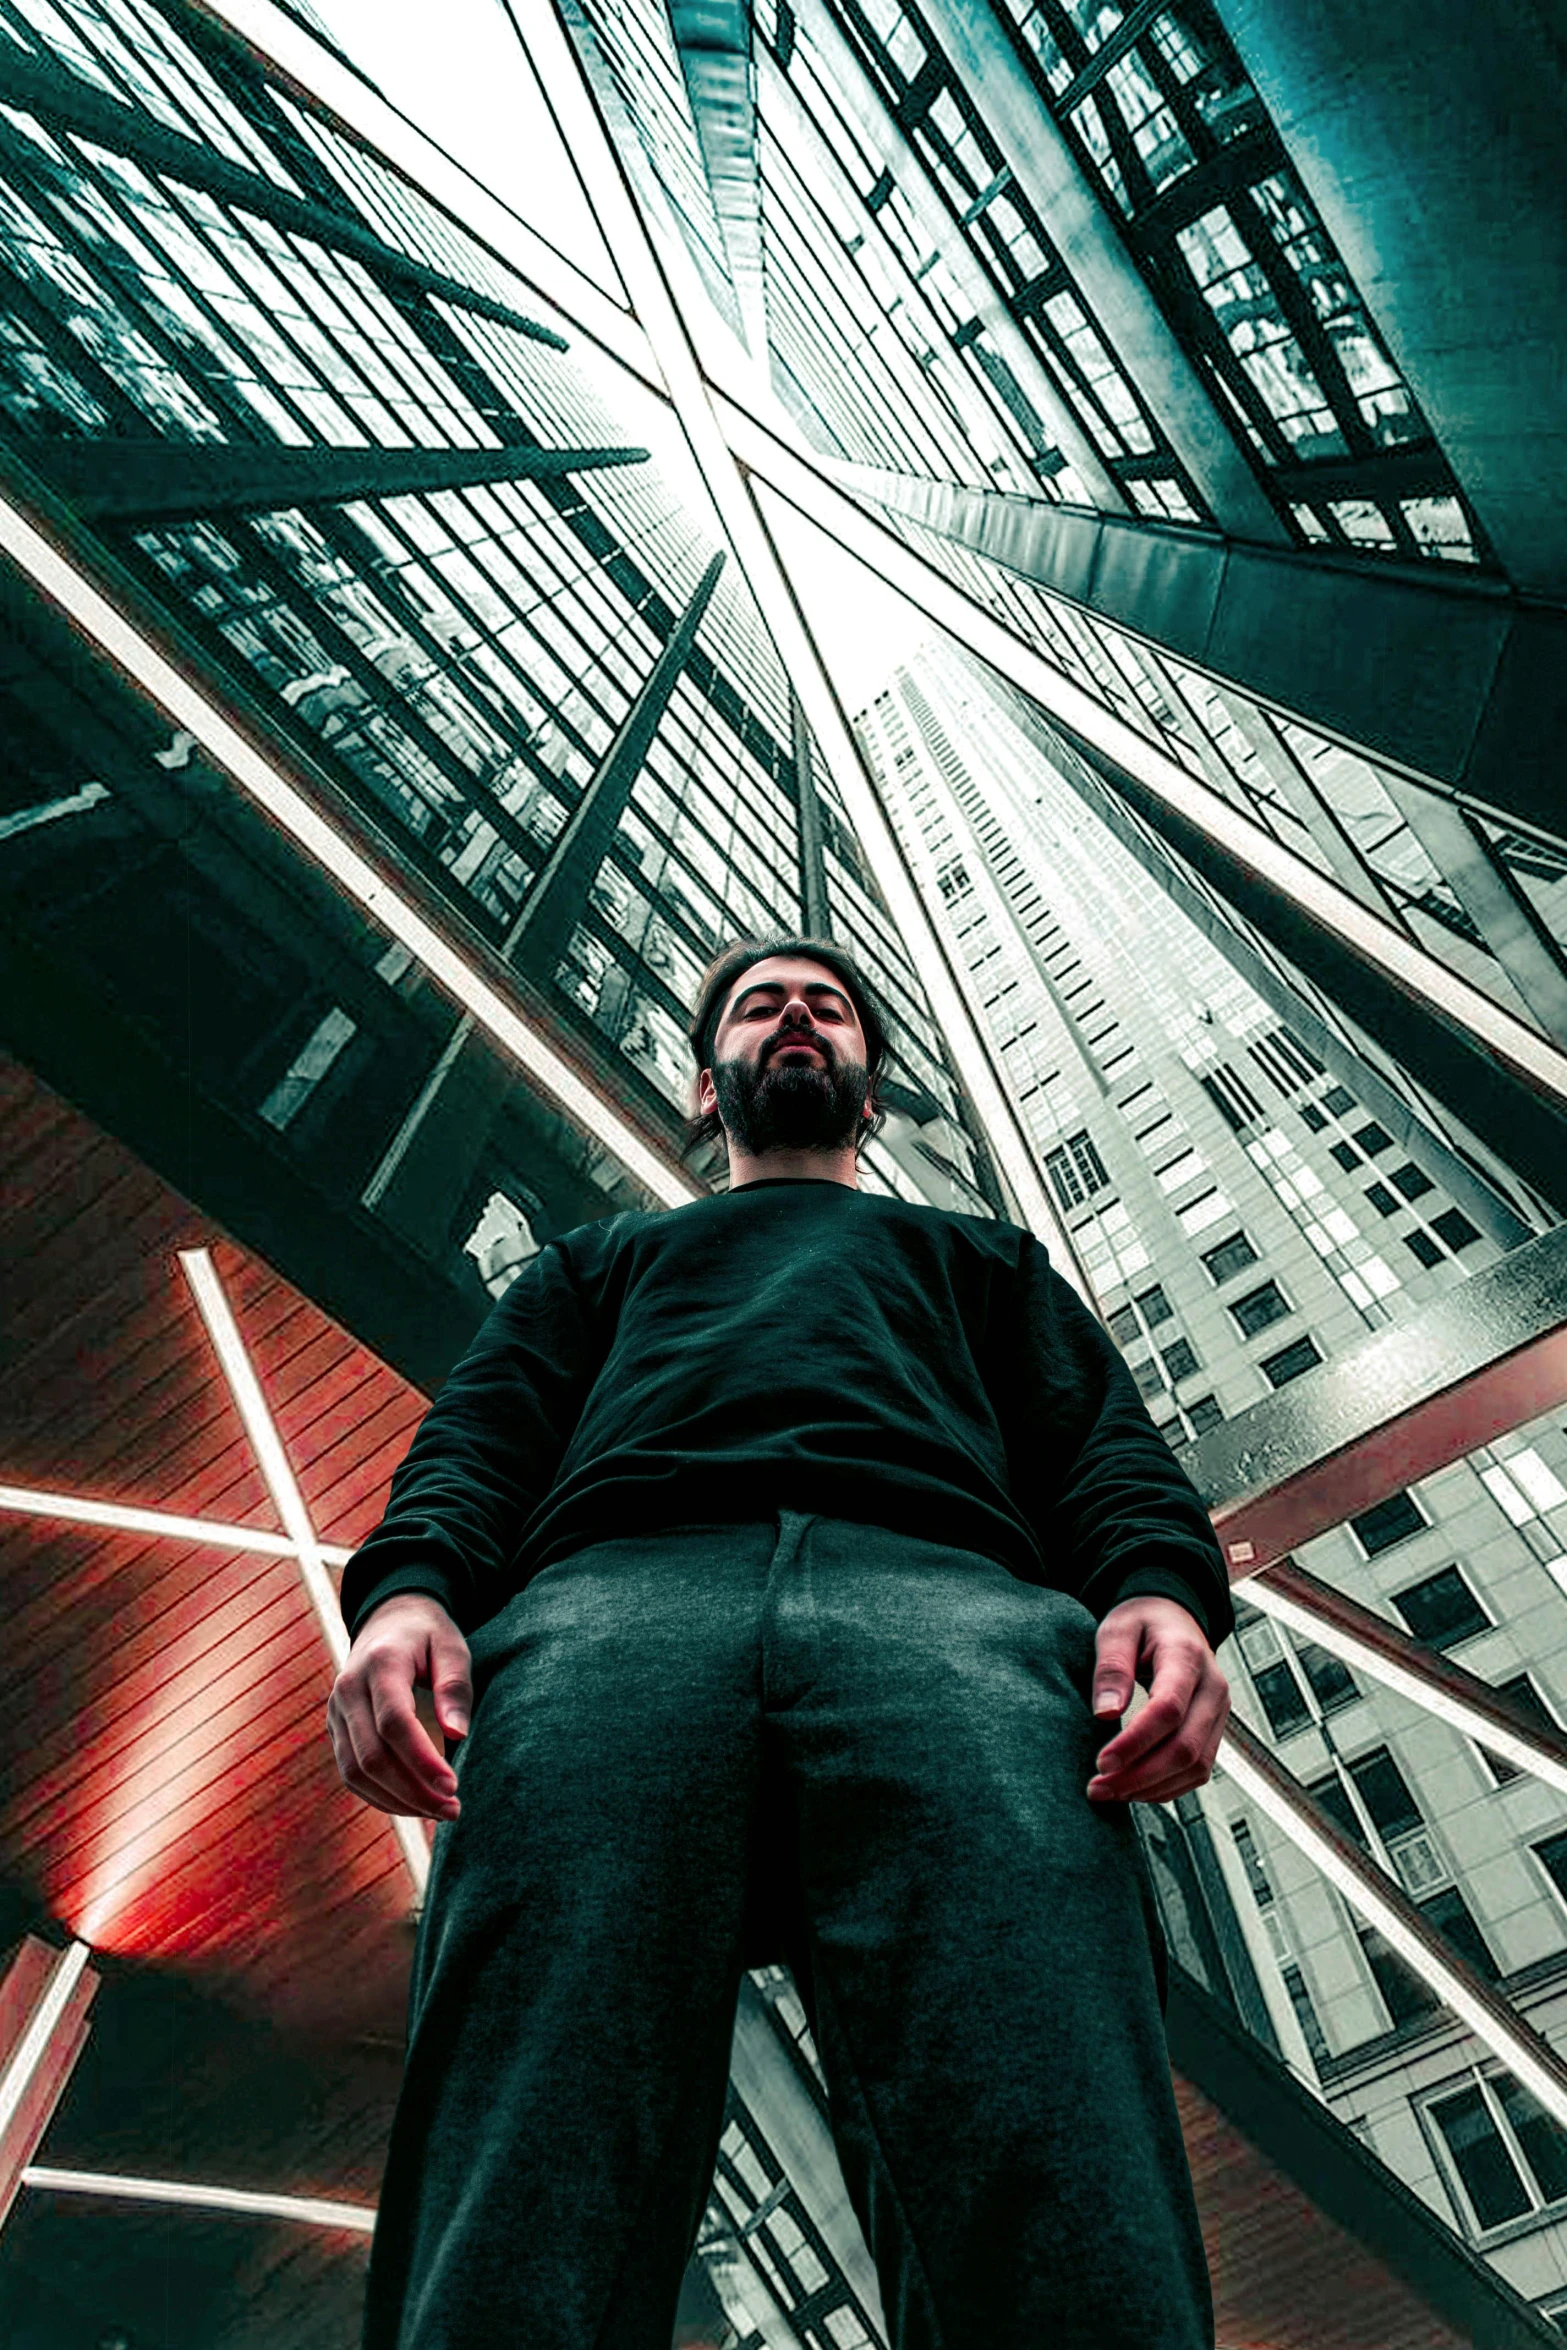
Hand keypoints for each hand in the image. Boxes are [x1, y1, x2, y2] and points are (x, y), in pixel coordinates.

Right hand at [327, 1592, 472, 1820]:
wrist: (389, 1620)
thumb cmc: (428, 1636)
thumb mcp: (452, 1648)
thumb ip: (455, 1687)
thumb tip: (457, 1734)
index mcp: (380, 1663)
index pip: (394, 1723)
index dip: (422, 1761)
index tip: (453, 1786)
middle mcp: (348, 1689)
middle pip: (371, 1756)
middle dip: (413, 1791)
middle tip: (453, 1810)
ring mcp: (336, 1711)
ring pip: (356, 1772)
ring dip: (397, 1801)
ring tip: (437, 1812)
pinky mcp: (335, 1729)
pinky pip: (351, 1774)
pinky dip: (381, 1796)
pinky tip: (414, 1804)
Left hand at [1086, 1594, 1229, 1805]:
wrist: (1172, 1618)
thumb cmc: (1141, 1623)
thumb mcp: (1117, 1630)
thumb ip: (1112, 1667)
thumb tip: (1105, 1713)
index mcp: (1187, 1657)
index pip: (1168, 1710)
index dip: (1135, 1742)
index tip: (1101, 1762)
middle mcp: (1213, 1688)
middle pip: (1185, 1747)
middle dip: (1140, 1776)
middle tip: (1098, 1788)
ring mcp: (1219, 1712)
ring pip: (1195, 1766)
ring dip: (1152, 1787)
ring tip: (1110, 1792)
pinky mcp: (1214, 1730)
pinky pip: (1198, 1770)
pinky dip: (1167, 1787)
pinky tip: (1134, 1789)